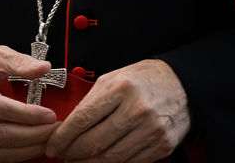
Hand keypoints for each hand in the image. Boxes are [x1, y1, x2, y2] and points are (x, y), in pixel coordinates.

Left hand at [44, 59, 188, 162]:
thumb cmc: (142, 79)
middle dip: (73, 153)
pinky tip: (101, 161)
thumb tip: (68, 126)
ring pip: (112, 157)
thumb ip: (91, 101)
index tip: (52, 145)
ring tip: (77, 161)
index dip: (63, 137)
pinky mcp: (162, 145)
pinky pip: (131, 162)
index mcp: (120, 88)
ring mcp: (151, 129)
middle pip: (95, 142)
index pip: (83, 118)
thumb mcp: (112, 79)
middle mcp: (137, 109)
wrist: (182, 83)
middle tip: (62, 155)